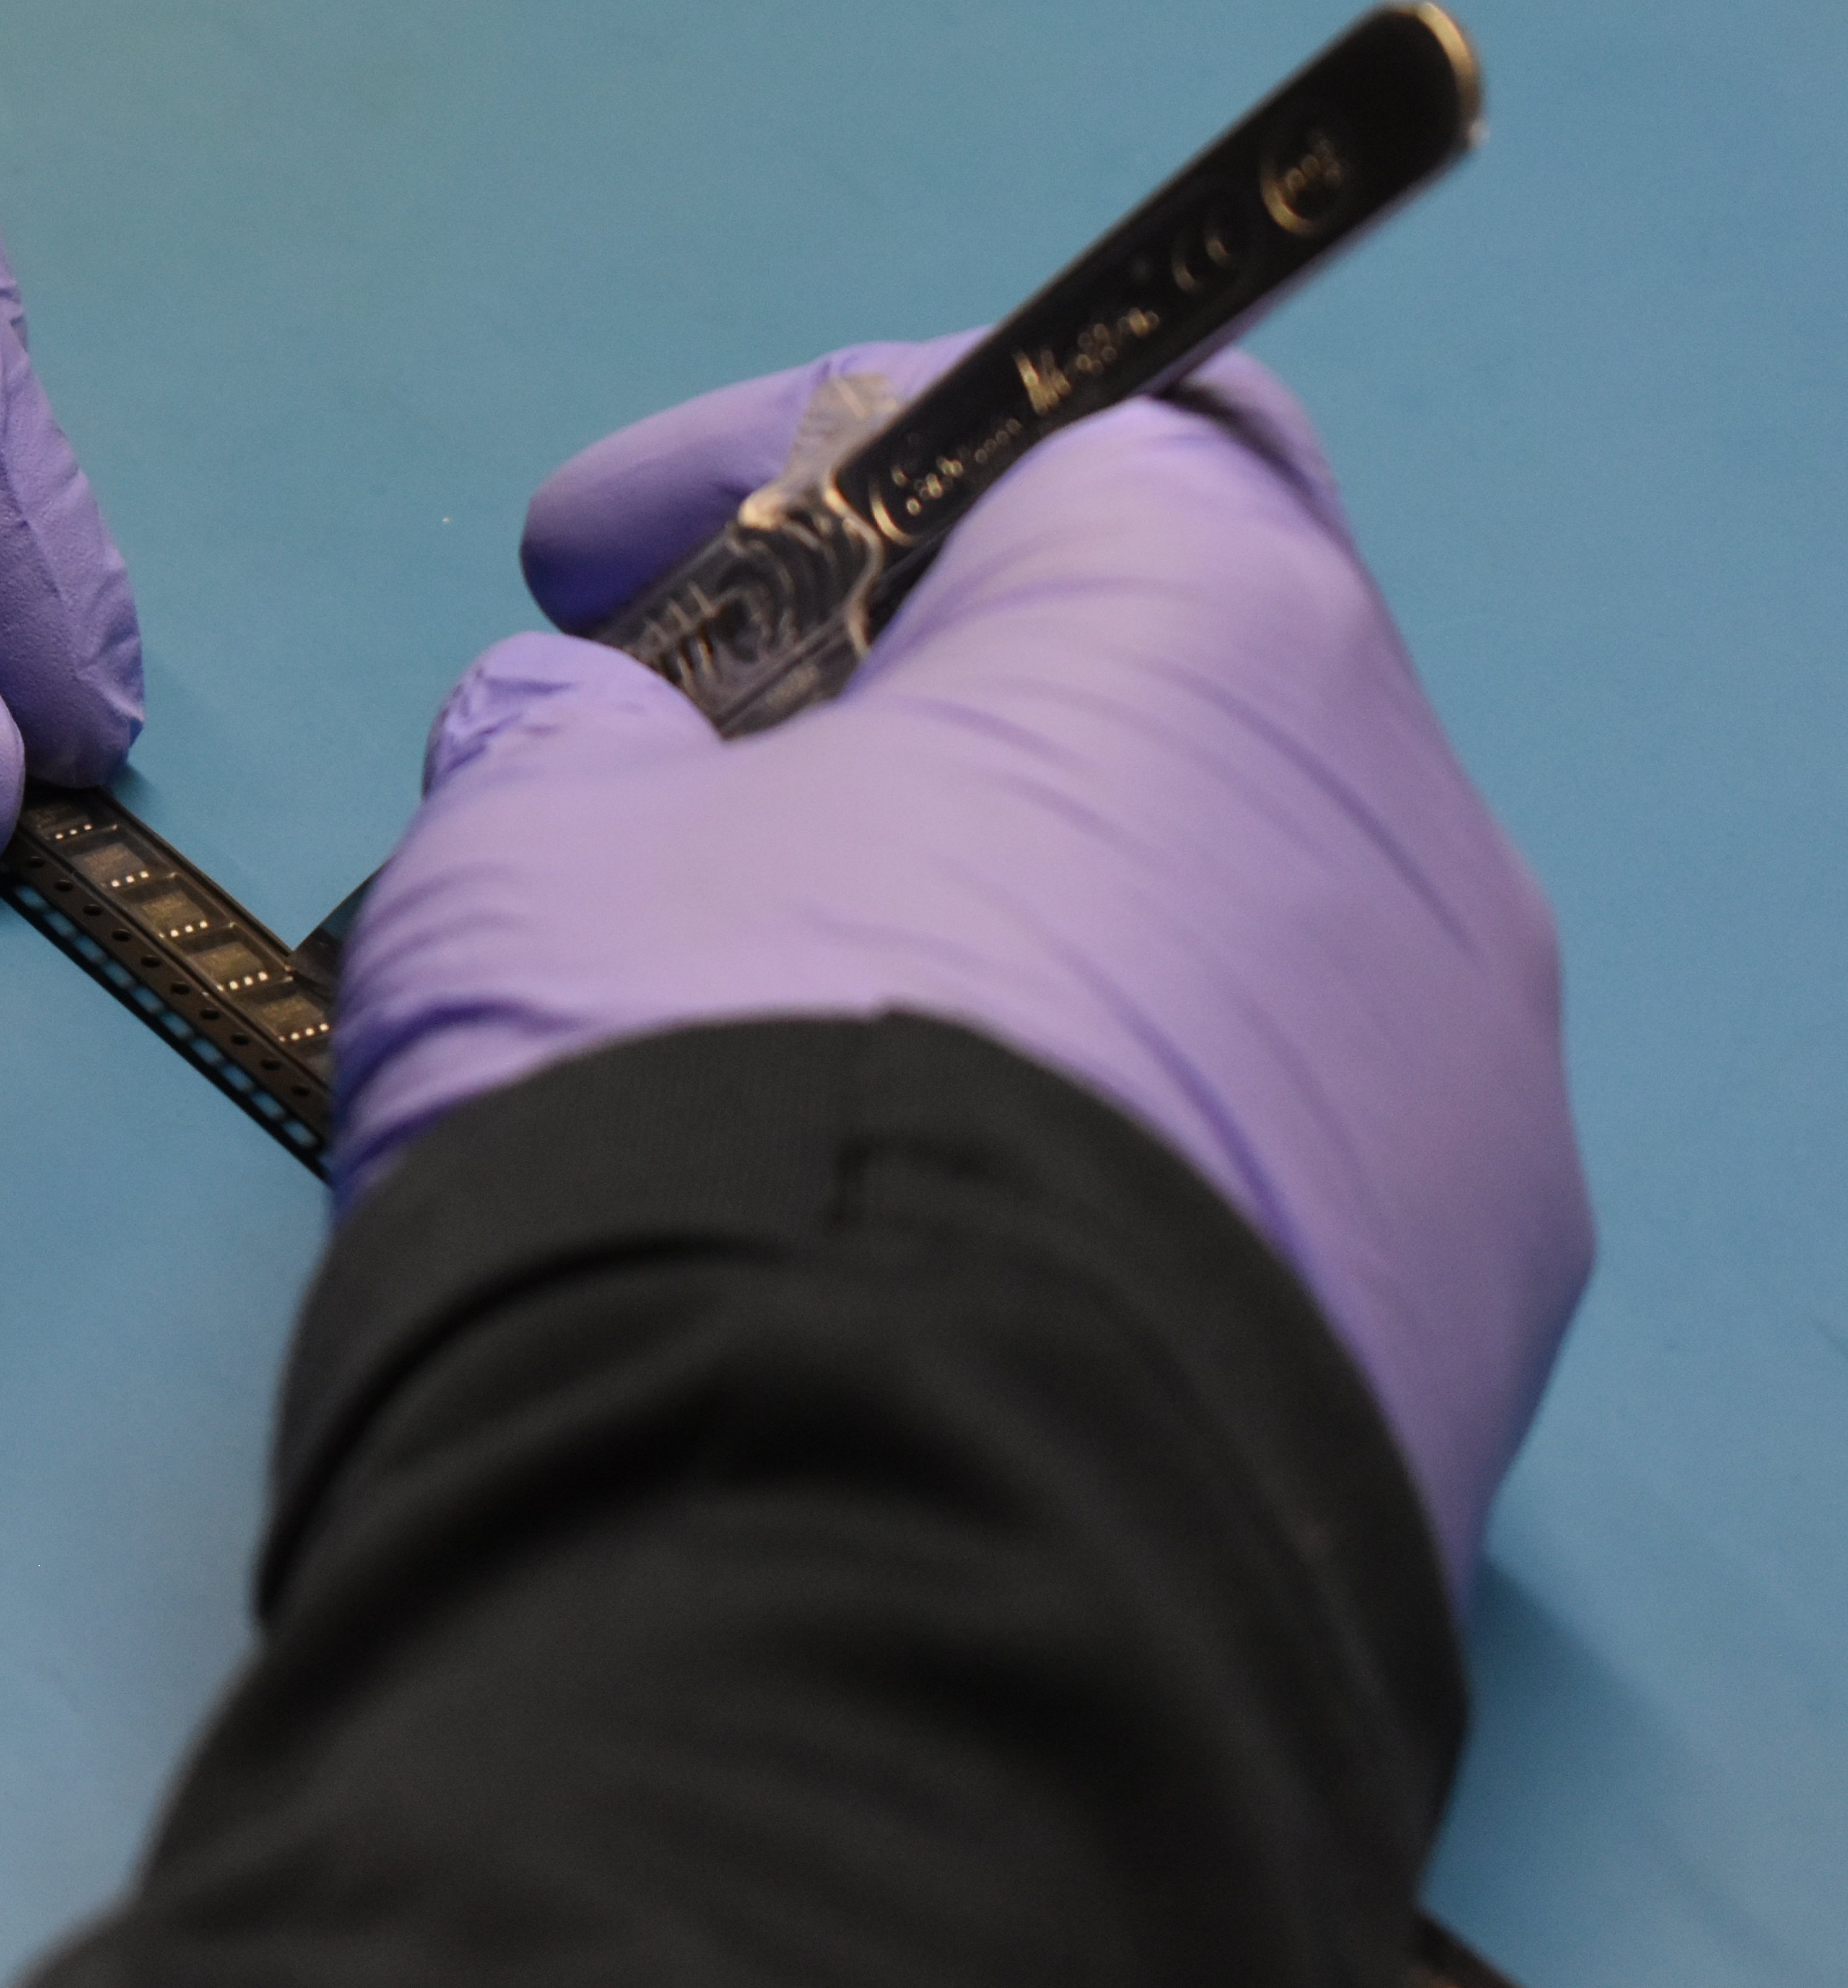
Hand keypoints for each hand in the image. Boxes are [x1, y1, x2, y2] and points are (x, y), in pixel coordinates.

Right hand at [330, 341, 1588, 1579]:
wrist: (859, 1568)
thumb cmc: (698, 1100)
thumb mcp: (529, 857)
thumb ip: (556, 747)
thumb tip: (580, 739)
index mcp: (1203, 638)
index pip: (1038, 419)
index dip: (777, 456)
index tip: (586, 561)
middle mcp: (1399, 842)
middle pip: (1134, 690)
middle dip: (882, 714)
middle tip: (671, 790)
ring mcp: (1458, 1111)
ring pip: (1197, 939)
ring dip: (986, 938)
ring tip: (766, 1038)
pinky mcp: (1453, 1341)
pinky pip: (1245, 1163)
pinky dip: (1077, 1135)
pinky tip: (903, 1223)